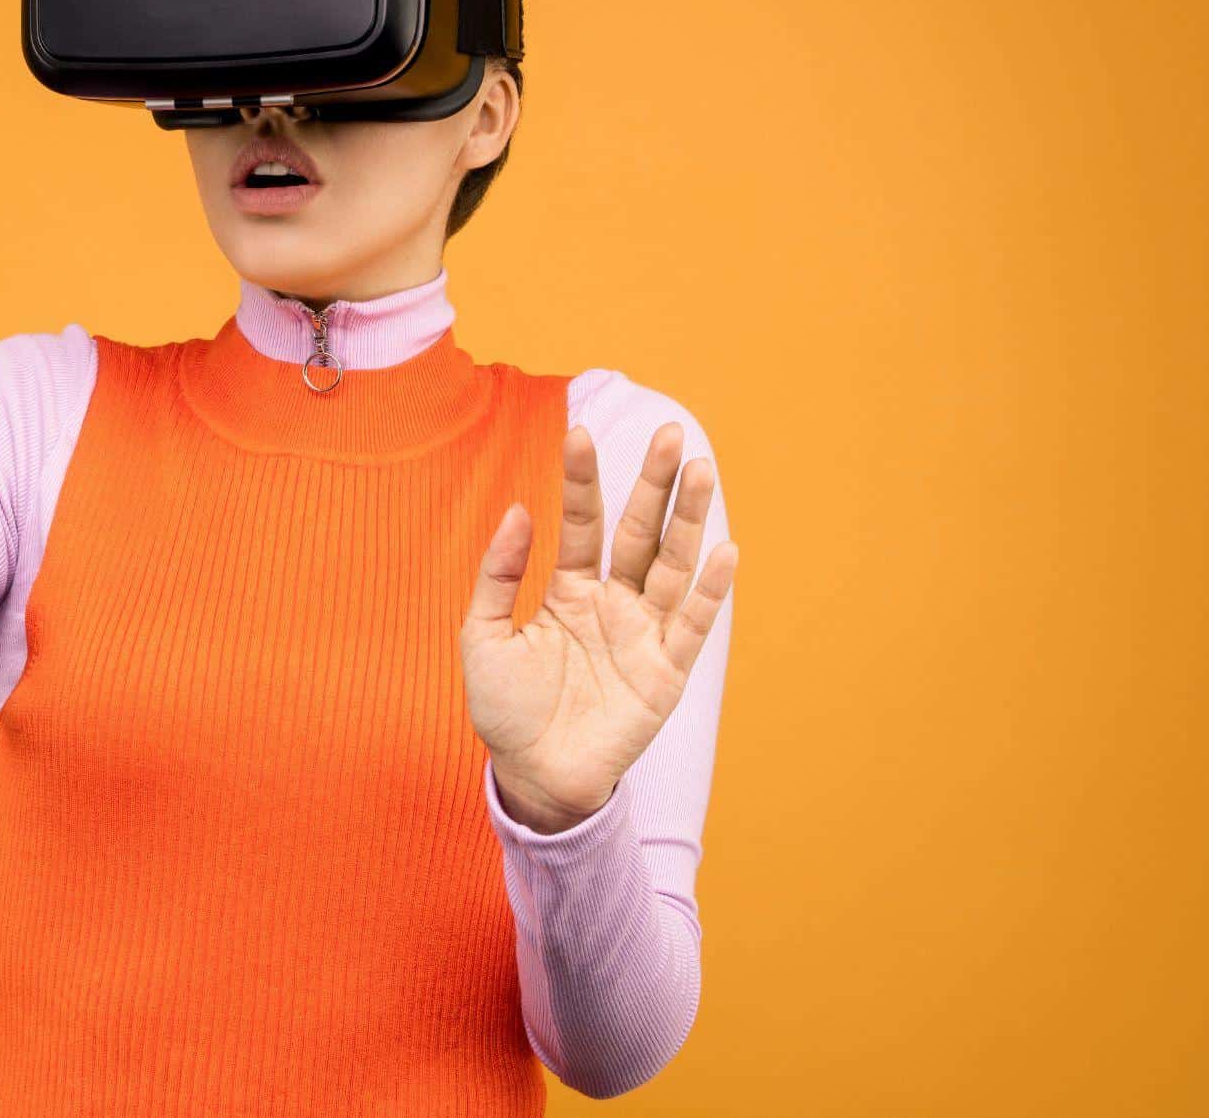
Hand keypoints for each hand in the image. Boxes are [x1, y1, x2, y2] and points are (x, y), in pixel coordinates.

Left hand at [461, 421, 738, 833]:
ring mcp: (642, 635)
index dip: (582, 480)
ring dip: (690, 519)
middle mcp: (613, 603)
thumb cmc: (506, 711)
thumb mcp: (482, 637)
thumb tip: (520, 511)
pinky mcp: (665, 673)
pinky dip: (711, 591)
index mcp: (570, 590)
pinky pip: (691, 625)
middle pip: (639, 531)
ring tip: (702, 471)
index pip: (583, 523)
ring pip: (672, 565)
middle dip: (655, 483)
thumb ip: (497, 575)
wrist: (533, 778)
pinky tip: (726, 551)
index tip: (578, 431)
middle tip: (671, 432)